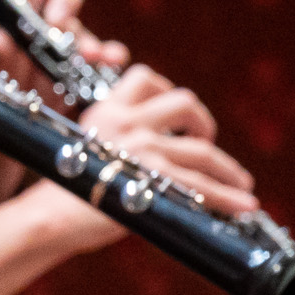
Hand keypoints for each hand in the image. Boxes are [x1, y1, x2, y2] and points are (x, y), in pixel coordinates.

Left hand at [4, 0, 129, 73]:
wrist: (6, 105)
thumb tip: (0, 40)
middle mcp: (45, 8)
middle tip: (56, 21)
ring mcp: (68, 33)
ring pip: (84, 21)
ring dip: (84, 34)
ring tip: (84, 53)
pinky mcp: (83, 59)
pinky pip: (104, 51)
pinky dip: (109, 54)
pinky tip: (110, 60)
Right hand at [17, 64, 261, 255]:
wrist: (50, 216)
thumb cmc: (65, 193)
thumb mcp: (86, 148)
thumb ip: (118, 140)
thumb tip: (156, 154)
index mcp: (106, 110)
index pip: (144, 78)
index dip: (168, 92)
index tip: (175, 116)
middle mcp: (126, 122)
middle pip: (184, 102)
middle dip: (203, 124)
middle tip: (205, 144)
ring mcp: (143, 148)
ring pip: (202, 151)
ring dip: (229, 170)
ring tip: (243, 186)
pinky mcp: (154, 178)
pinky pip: (202, 186)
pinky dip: (228, 196)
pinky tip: (244, 205)